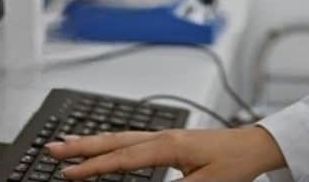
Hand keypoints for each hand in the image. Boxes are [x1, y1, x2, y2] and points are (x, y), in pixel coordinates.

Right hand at [45, 125, 286, 181]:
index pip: (121, 159)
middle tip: (52, 149)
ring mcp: (165, 136)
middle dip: (82, 146)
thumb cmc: (234, 164)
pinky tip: (104, 145)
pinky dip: (112, 142)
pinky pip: (133, 140)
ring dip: (93, 141)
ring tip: (67, 143)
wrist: (256, 146)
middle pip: (114, 141)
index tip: (66, 173)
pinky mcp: (170, 141)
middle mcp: (163, 137)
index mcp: (168, 146)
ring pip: (121, 137)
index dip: (92, 167)